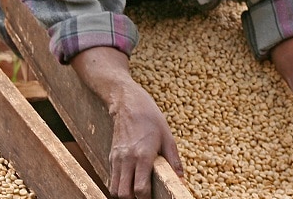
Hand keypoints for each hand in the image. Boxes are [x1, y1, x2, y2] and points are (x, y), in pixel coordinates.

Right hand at [70, 47, 183, 198]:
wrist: (128, 104)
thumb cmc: (151, 119)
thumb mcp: (168, 137)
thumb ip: (174, 160)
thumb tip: (181, 178)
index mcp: (143, 156)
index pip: (140, 189)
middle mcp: (127, 159)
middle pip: (124, 194)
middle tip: (145, 197)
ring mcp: (117, 158)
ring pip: (114, 189)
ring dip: (124, 195)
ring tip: (136, 193)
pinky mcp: (112, 156)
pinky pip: (112, 178)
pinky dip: (119, 186)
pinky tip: (129, 183)